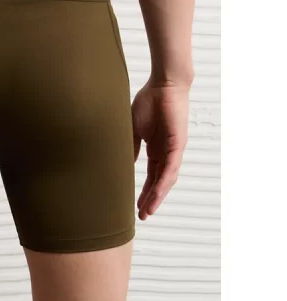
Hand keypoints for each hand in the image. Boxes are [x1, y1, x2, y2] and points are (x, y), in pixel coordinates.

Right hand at [131, 78, 189, 219]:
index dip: (144, 191)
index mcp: (155, 149)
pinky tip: (156, 194)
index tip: (135, 205)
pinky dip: (163, 182)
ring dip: (157, 196)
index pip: (150, 176)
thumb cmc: (149, 101)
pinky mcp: (177, 144)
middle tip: (141, 216)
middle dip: (150, 200)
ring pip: (166, 179)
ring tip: (147, 210)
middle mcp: (166, 153)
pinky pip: (170, 167)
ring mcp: (173, 150)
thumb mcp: (133, 128)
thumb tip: (123, 163)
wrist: (163, 85)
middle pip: (159, 182)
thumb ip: (130, 146)